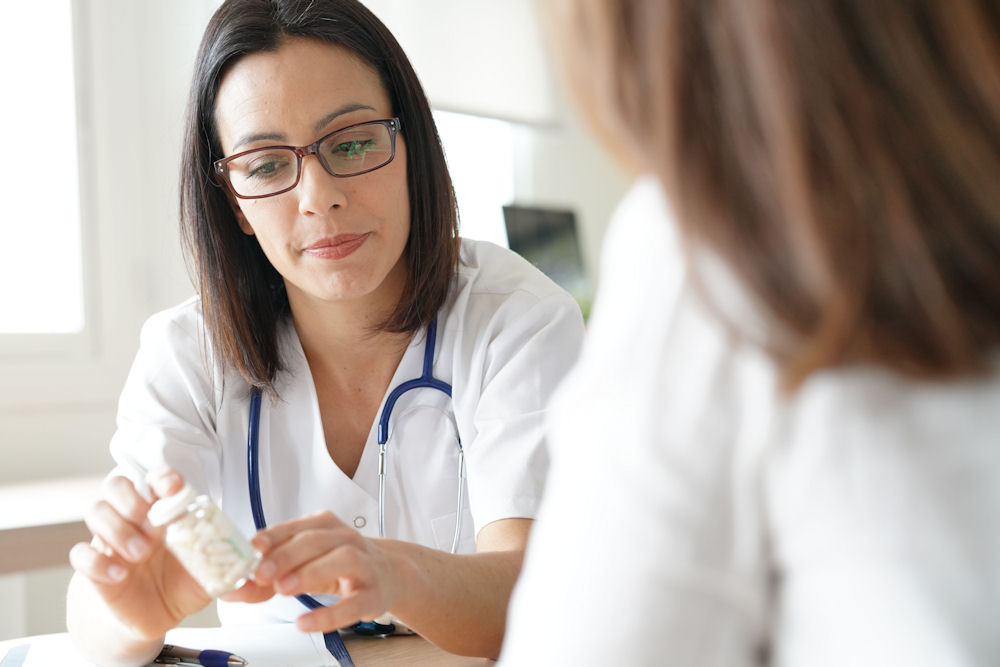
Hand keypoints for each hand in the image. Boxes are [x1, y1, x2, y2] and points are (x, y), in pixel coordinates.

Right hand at [68, 469, 212, 639]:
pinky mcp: (93, 568)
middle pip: (117, 486)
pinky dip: (97, 561)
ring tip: (140, 553)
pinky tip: (119, 574)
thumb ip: (225, 559)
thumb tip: (254, 554)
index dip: (163, 477)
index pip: (157, 480)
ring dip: (117, 529)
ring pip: (96, 511)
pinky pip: (80, 554)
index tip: (173, 486)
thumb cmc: (180, 583)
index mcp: (163, 513)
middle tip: (153, 528)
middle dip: (133, 500)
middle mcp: (133, 520)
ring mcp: (110, 541)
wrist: (150, 614)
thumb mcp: (208, 572)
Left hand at [224, 510, 398, 631]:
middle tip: (260, 573)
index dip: (272, 538)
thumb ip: (269, 575)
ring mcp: (363, 564)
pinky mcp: (373, 594)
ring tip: (282, 588)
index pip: (295, 528)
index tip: (250, 549)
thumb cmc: (339, 564)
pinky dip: (329, 615)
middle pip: (315, 541)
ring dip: (310, 572)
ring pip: (341, 560)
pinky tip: (306, 622)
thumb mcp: (304, 563)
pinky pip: (353, 604)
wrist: (388, 574)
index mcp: (324, 525)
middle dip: (286, 555)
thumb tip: (232, 588)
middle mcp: (345, 539)